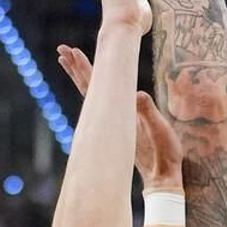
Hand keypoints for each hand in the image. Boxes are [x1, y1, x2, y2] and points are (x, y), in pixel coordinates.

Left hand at [56, 45, 182, 191]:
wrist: (162, 177)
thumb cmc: (164, 155)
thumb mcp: (161, 132)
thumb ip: (149, 114)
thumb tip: (138, 95)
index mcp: (117, 114)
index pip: (96, 86)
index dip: (85, 69)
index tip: (73, 53)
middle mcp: (108, 118)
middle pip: (88, 87)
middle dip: (76, 67)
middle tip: (62, 49)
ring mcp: (110, 122)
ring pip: (90, 94)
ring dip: (80, 75)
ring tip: (67, 60)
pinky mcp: (116, 125)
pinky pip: (98, 101)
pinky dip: (90, 87)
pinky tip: (88, 83)